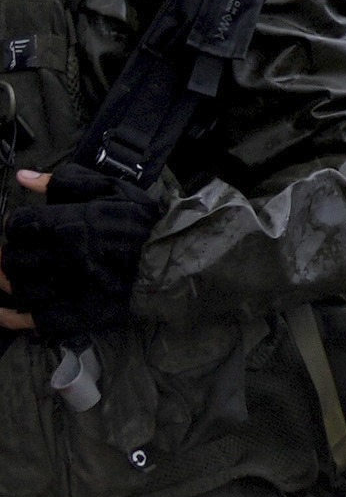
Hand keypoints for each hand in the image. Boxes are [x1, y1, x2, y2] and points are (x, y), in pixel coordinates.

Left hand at [0, 167, 153, 338]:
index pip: (16, 225)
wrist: (177, 260)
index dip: (17, 225)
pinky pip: (33, 319)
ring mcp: (69, 288)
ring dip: (12, 281)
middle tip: (22, 252)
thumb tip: (23, 177)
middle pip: (10, 258)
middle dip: (11, 254)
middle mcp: (62, 257)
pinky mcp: (78, 313)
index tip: (26, 226)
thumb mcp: (110, 190)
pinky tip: (2, 312)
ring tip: (20, 276)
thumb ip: (64, 182)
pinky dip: (12, 317)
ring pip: (17, 287)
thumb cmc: (144, 223)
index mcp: (68, 223)